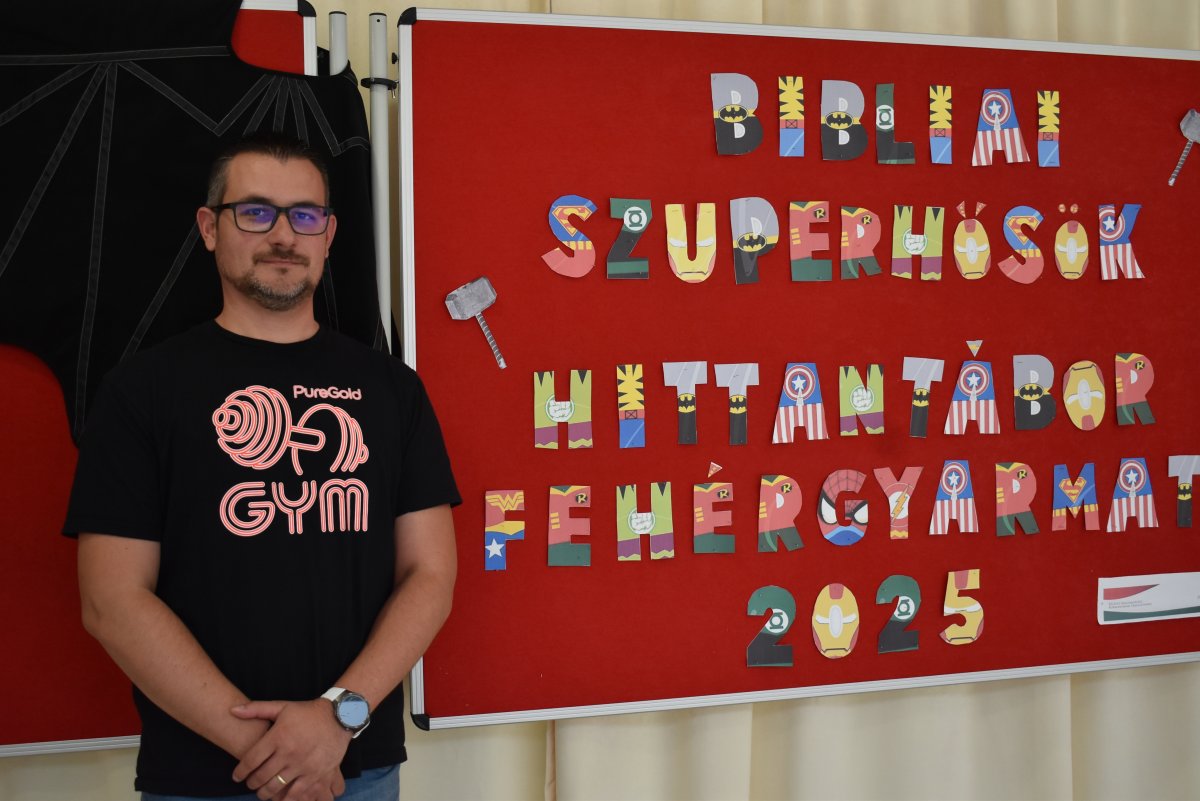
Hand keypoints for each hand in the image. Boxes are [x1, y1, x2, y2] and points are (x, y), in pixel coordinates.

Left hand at [230, 699, 351, 800]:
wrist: (339, 717)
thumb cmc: (307, 712)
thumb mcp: (282, 707)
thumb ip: (256, 709)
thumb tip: (232, 710)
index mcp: (278, 736)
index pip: (251, 760)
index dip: (240, 772)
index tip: (237, 776)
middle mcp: (288, 752)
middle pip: (261, 776)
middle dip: (252, 783)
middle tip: (250, 784)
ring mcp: (303, 765)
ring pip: (276, 787)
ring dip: (265, 793)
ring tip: (263, 792)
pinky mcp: (316, 775)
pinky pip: (296, 794)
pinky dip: (285, 798)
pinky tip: (281, 797)